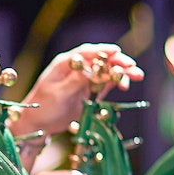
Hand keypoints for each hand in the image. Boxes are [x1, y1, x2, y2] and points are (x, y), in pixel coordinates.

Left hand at [14, 44, 143, 136]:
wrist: (38, 123)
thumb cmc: (43, 106)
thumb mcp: (58, 94)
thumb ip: (76, 81)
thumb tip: (92, 70)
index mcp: (65, 64)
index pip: (86, 52)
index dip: (103, 51)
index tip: (117, 51)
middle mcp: (77, 69)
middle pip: (101, 61)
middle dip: (117, 62)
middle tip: (132, 67)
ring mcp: (84, 79)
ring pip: (106, 72)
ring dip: (121, 73)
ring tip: (136, 76)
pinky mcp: (90, 91)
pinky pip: (106, 84)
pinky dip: (117, 83)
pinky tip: (126, 85)